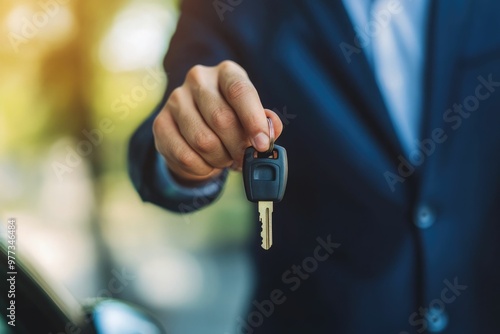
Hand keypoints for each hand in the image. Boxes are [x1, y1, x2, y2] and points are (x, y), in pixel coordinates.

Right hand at [153, 60, 282, 185]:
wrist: (196, 129)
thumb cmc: (232, 121)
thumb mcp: (252, 118)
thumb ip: (266, 123)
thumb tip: (271, 130)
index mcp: (226, 72)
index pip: (240, 91)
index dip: (253, 120)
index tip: (263, 144)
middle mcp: (198, 79)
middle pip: (221, 119)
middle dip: (237, 146)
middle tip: (243, 158)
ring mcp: (176, 100)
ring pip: (203, 141)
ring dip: (220, 158)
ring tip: (225, 158)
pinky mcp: (160, 123)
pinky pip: (185, 156)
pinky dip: (202, 168)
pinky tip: (208, 163)